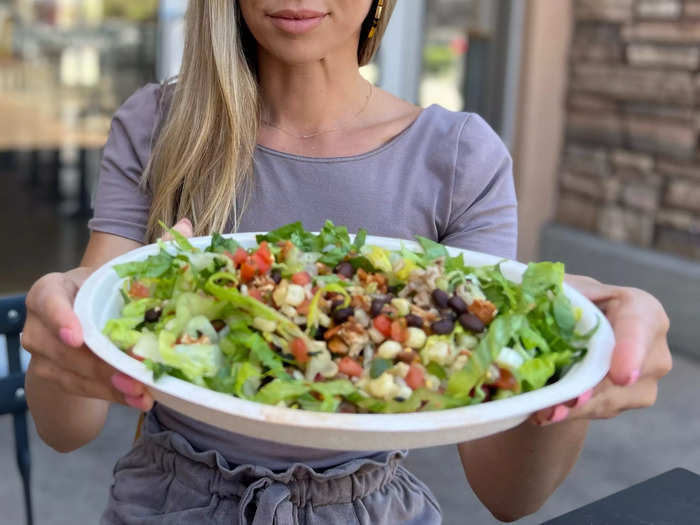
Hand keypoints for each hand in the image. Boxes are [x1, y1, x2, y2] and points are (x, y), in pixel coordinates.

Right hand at [22, 218, 193, 412]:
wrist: (79, 320)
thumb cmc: (103, 291)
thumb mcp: (121, 271)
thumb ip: (153, 251)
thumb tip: (187, 226)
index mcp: (52, 290)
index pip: (48, 301)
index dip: (60, 319)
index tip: (79, 336)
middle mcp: (39, 324)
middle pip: (64, 348)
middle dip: (100, 364)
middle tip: (131, 376)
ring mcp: (42, 354)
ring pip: (74, 373)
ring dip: (110, 386)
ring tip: (141, 392)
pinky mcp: (54, 377)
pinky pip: (82, 390)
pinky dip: (111, 396)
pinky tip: (136, 399)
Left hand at [532, 275, 671, 424]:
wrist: (585, 336)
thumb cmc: (579, 306)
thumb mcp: (570, 291)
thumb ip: (559, 293)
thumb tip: (533, 302)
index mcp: (642, 311)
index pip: (638, 329)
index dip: (630, 351)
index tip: (620, 376)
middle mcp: (653, 349)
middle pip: (624, 375)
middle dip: (589, 389)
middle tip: (561, 401)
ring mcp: (645, 381)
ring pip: (610, 400)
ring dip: (575, 408)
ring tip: (545, 411)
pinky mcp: (628, 402)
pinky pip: (600, 411)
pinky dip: (572, 413)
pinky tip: (547, 414)